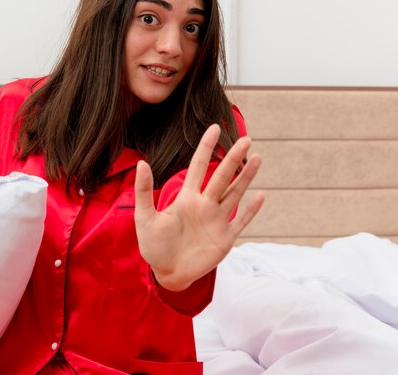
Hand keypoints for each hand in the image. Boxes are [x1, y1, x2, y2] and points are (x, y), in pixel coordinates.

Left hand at [134, 124, 264, 290]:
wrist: (166, 273)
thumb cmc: (153, 245)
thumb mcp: (144, 217)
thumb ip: (143, 191)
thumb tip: (142, 162)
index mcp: (186, 198)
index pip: (198, 167)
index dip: (206, 148)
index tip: (214, 128)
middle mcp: (204, 205)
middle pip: (222, 176)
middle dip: (233, 158)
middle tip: (246, 139)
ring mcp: (217, 220)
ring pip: (235, 193)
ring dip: (246, 177)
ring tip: (257, 158)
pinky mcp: (225, 238)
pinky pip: (241, 221)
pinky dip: (251, 209)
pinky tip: (261, 195)